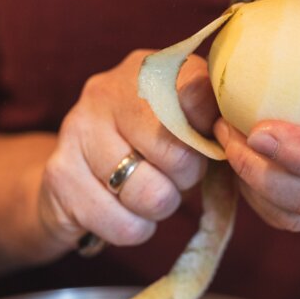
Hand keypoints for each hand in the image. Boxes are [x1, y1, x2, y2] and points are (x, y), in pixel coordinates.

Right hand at [38, 50, 217, 249]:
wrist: (77, 181)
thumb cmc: (146, 152)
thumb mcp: (185, 128)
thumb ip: (211, 121)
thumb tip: (240, 135)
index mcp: (148, 70)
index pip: (198, 94)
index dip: (211, 134)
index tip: (206, 148)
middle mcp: (108, 89)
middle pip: (177, 153)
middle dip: (186, 179)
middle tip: (174, 177)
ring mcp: (77, 127)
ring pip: (151, 194)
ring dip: (160, 207)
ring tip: (148, 193)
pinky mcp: (59, 173)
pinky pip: (123, 223)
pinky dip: (135, 229)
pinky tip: (124, 213)